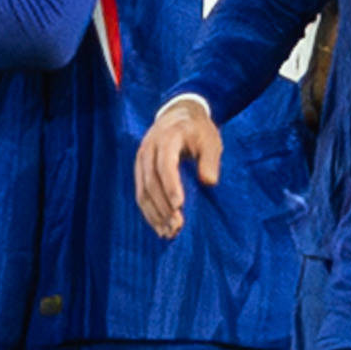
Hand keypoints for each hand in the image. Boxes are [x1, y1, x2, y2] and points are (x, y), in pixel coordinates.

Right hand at [136, 93, 222, 236]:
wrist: (179, 116)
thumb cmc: (199, 131)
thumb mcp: (211, 140)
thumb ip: (210, 160)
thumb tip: (210, 182)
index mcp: (167, 137)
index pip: (165, 164)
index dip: (171, 186)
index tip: (179, 206)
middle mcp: (149, 149)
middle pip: (151, 182)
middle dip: (163, 207)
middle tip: (177, 227)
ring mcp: (141, 160)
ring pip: (142, 191)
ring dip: (155, 214)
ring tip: (168, 233)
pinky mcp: (139, 170)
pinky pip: (140, 194)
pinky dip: (149, 212)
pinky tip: (160, 227)